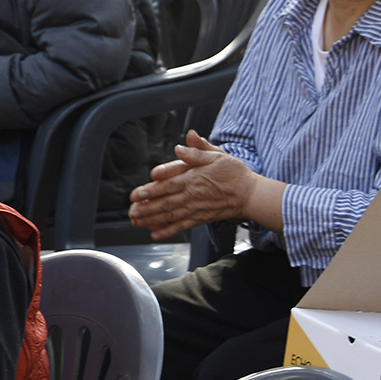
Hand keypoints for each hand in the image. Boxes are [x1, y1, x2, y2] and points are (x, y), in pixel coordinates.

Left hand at [128, 130, 284, 238]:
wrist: (250, 194)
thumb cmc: (233, 173)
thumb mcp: (217, 155)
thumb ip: (197, 150)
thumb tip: (181, 146)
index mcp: (194, 178)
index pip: (168, 184)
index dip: (151, 190)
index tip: (137, 193)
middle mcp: (192, 195)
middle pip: (165, 202)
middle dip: (146, 208)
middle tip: (131, 211)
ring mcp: (195, 208)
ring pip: (170, 215)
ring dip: (152, 219)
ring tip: (137, 221)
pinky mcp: (200, 218)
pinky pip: (181, 225)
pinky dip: (167, 230)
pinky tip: (155, 233)